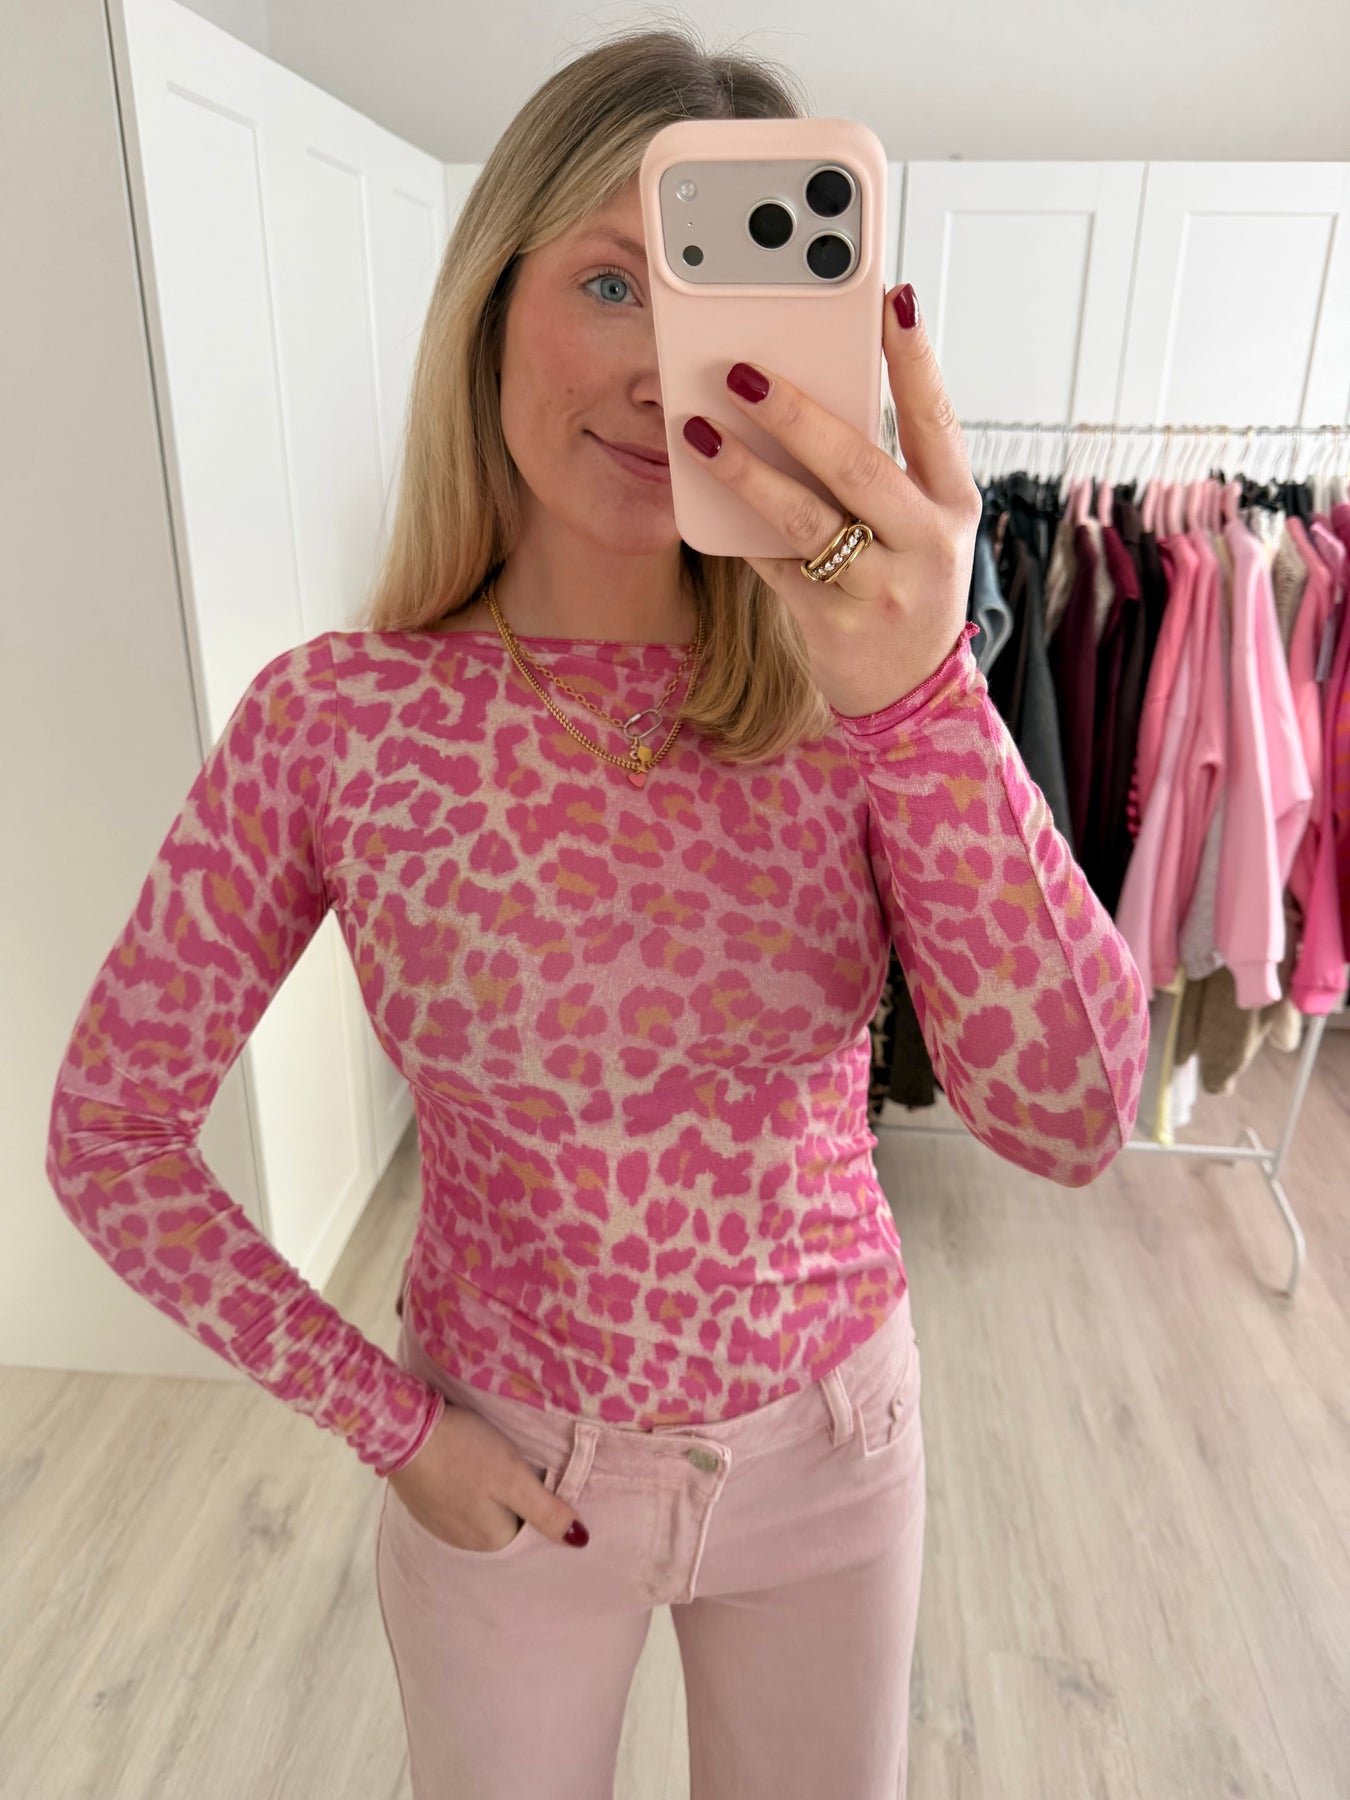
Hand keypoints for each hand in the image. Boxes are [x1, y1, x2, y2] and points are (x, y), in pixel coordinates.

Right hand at [388, 1402, 588, 1551]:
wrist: (402, 1429)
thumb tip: (580, 1542)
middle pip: (505, 1527)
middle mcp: (464, 1543)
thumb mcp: (513, 1476)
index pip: (529, 1535)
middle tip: (529, 1469)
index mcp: (490, 1540)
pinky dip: (470, 1491)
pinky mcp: (424, 1505)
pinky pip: (459, 1506)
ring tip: (501, 1465)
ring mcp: (440, 1525)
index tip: (548, 1483)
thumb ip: (545, 1511)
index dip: (542, 1511)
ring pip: (481, 1516)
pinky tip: (472, 1468)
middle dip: (519, 1506)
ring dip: (494, 1498)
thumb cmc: (465, 1451)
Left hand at [678, 284, 983, 717]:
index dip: (913, 358)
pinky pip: (774, 566)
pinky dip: (738, 529)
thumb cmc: (904, 584)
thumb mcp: (916, 525)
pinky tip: (699, 493)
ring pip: (806, 520)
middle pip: (858, 466)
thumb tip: (808, 389)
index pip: (934, 418)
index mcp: (952, 504)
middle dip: (797, 414)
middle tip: (743, 371)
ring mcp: (880, 589)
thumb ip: (882, 467)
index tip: (887, 298)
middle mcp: (925, 544)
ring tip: (700, 431)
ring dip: (747, 472)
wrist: (910, 693)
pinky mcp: (832, 625)